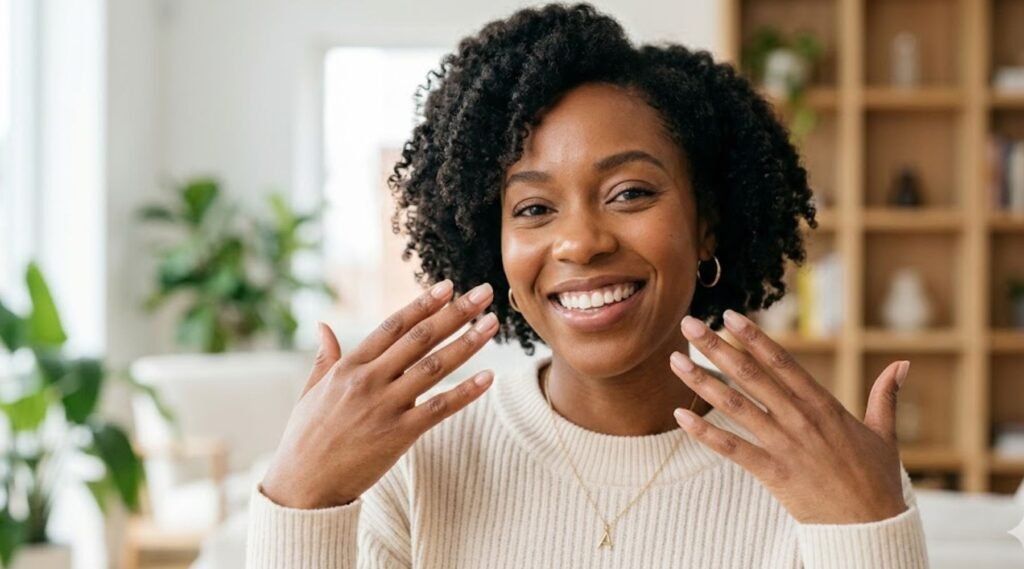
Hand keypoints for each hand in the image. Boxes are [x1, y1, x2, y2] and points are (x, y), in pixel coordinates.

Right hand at [260, 280, 498, 508]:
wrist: (303, 487)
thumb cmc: (305, 438)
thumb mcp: (310, 392)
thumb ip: (324, 357)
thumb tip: (323, 326)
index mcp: (349, 366)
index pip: (393, 326)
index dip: (423, 305)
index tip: (447, 287)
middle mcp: (369, 380)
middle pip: (420, 338)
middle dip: (455, 313)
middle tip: (483, 293)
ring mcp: (385, 407)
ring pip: (434, 367)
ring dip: (467, 343)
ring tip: (491, 324)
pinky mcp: (399, 435)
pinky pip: (439, 408)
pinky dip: (466, 393)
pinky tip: (489, 378)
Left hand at [669, 309, 909, 524]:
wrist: (872, 527)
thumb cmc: (876, 480)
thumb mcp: (883, 433)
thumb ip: (885, 396)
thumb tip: (902, 364)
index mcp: (823, 405)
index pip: (782, 362)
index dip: (754, 337)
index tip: (729, 315)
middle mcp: (800, 419)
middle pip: (751, 376)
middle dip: (717, 348)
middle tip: (688, 325)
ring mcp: (785, 445)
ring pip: (736, 407)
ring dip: (703, 382)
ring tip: (676, 361)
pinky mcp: (774, 473)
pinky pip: (733, 449)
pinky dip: (705, 433)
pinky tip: (680, 416)